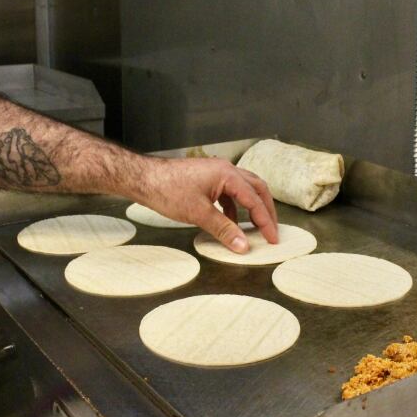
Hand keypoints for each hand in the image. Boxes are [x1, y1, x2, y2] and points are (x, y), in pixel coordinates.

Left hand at [138, 157, 278, 252]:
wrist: (144, 179)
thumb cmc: (168, 190)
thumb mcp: (198, 214)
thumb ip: (223, 230)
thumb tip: (242, 246)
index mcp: (227, 174)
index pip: (255, 200)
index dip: (266, 221)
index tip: (272, 238)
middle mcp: (225, 170)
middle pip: (256, 189)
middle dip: (266, 211)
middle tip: (271, 231)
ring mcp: (215, 173)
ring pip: (243, 190)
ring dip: (251, 208)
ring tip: (254, 228)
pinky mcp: (206, 180)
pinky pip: (228, 193)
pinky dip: (234, 207)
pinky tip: (230, 222)